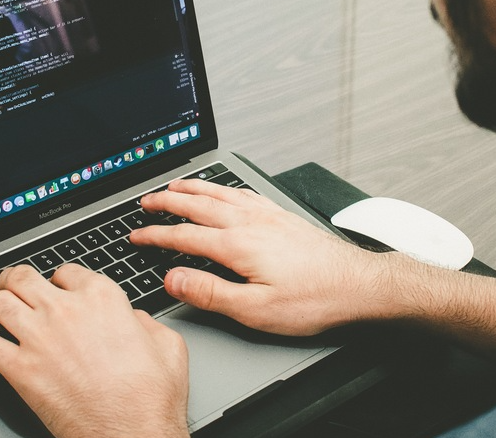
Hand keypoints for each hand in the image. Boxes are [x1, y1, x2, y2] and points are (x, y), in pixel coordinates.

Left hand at [0, 264, 188, 437]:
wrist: (131, 433)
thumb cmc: (151, 396)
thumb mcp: (168, 344)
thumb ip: (145, 322)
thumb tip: (133, 320)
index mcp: (102, 298)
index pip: (66, 271)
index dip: (61, 280)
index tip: (59, 288)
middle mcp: (66, 311)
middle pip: (22, 278)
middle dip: (15, 280)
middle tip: (13, 286)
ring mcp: (38, 338)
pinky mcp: (20, 370)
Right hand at [132, 178, 388, 335]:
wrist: (359, 285)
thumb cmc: (314, 300)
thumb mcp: (256, 310)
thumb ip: (211, 293)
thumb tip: (174, 279)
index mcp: (239, 245)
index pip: (185, 236)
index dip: (156, 236)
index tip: (136, 235)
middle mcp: (252, 223)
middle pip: (199, 205)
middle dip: (168, 202)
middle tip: (146, 201)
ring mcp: (269, 216)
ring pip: (222, 194)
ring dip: (194, 188)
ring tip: (175, 185)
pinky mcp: (283, 217)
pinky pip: (245, 194)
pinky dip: (225, 188)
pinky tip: (224, 190)